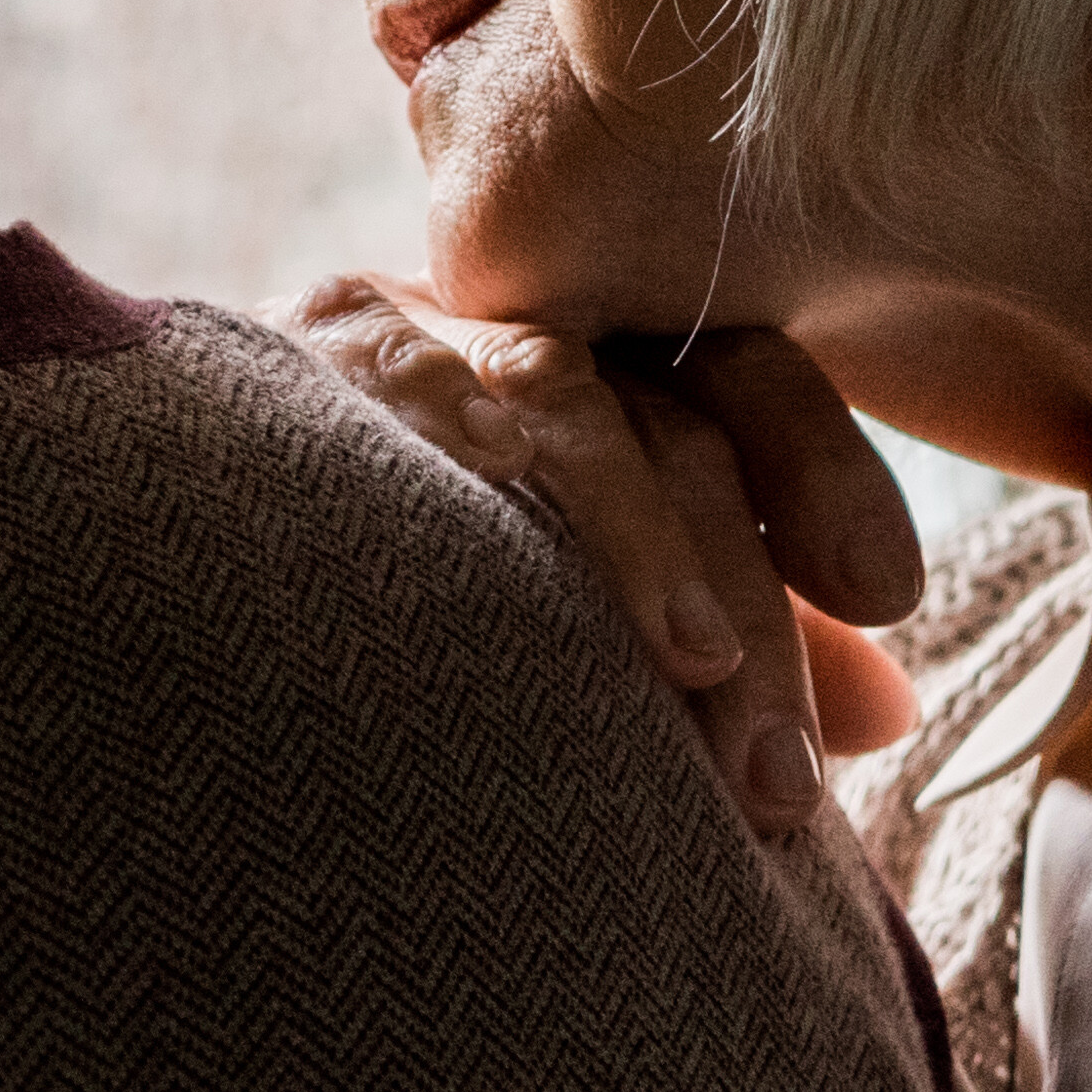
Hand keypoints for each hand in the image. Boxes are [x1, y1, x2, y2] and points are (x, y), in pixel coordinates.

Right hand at [288, 287, 923, 834]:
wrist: (201, 546)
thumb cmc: (427, 590)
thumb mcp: (599, 605)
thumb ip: (739, 636)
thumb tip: (889, 716)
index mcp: (608, 353)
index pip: (746, 378)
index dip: (827, 471)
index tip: (890, 595)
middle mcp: (522, 316)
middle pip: (671, 418)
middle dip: (744, 591)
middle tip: (780, 775)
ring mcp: (413, 323)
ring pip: (563, 400)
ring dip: (634, 540)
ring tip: (690, 665)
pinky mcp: (303, 350)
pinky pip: (396, 377)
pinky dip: (454, 423)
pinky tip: (501, 481)